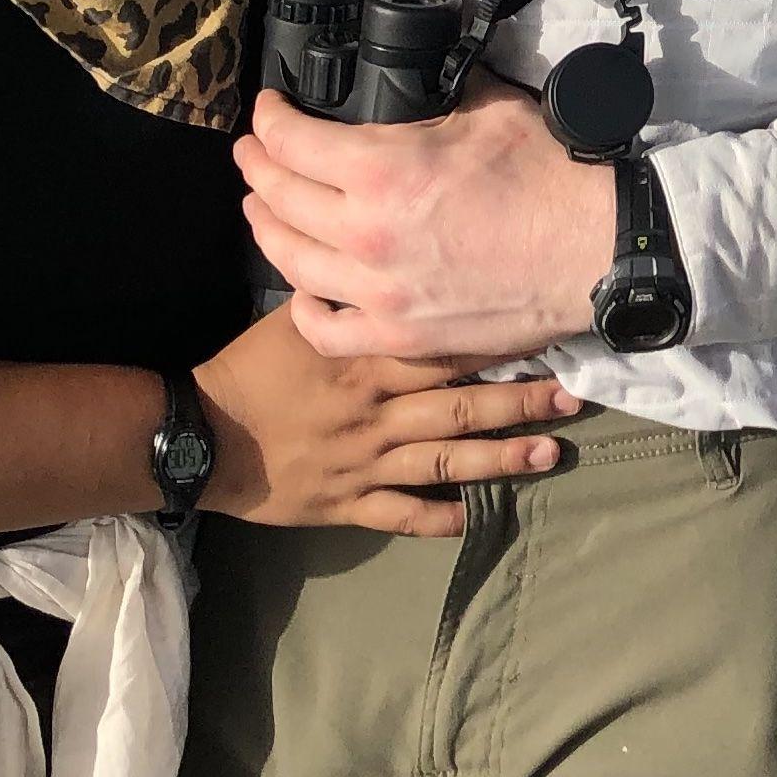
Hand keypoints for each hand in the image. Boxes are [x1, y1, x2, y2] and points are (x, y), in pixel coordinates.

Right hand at [188, 302, 582, 534]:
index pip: (446, 347)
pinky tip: (474, 519)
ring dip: (502, 459)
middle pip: (463, 405)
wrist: (202, 438)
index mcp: (367, 362)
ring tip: (551, 455)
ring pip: (447, 460)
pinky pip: (402, 515)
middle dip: (522, 401)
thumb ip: (346, 300)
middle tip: (574, 397)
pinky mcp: (348, 504)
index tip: (544, 330)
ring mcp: (367, 463)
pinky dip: (439, 518)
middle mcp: (377, 413)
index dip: (498, 340)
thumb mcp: (297, 319)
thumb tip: (384, 258)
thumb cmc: (250, 369)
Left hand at [237, 78, 618, 363]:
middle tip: (252, 154)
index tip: (268, 111)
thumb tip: (425, 78)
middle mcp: (365, 233)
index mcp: (382, 170)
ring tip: (262, 211)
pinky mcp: (398, 335)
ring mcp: (377, 291)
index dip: (269, 120)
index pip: (291, 142)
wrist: (593, 249)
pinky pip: (326, 330)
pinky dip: (304, 311)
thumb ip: (438, 96)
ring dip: (266, 229)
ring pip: (289, 261)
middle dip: (256, 168)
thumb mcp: (489, 110)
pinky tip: (302, 292)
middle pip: (278, 198)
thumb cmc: (550, 179)